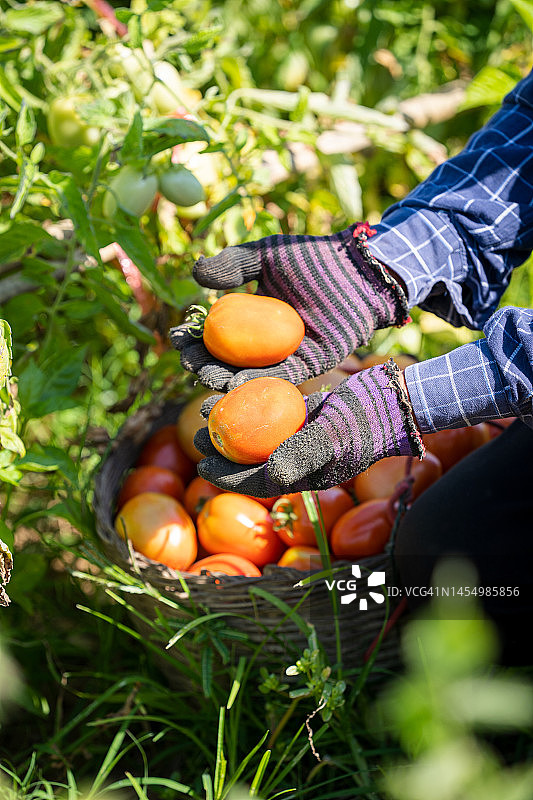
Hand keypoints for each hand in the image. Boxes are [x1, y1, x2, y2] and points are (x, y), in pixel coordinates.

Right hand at [170, 223, 408, 391]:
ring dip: (221, 379)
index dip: (193, 338)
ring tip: (204, 375)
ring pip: (247, 374)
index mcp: (252, 319)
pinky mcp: (310, 366)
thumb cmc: (313, 259)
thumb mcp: (266, 256)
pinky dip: (255, 382)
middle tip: (188, 362)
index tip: (176, 337)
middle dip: (201, 364)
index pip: (214, 333)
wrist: (356, 270)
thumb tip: (194, 271)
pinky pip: (279, 378)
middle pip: (225, 360)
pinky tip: (233, 383)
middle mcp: (266, 343)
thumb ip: (233, 264)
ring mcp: (286, 356)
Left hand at [193, 359, 424, 496]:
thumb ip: (304, 454)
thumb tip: (273, 476)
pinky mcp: (305, 414)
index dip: (227, 477)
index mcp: (304, 475)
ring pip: (258, 434)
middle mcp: (300, 459)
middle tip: (194, 437)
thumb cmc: (366, 422)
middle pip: (252, 460)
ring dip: (233, 425)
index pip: (259, 482)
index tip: (201, 466)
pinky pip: (271, 413)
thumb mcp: (334, 438)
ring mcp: (302, 436)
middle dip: (222, 452)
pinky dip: (252, 405)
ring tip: (206, 410)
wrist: (392, 398)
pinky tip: (232, 390)